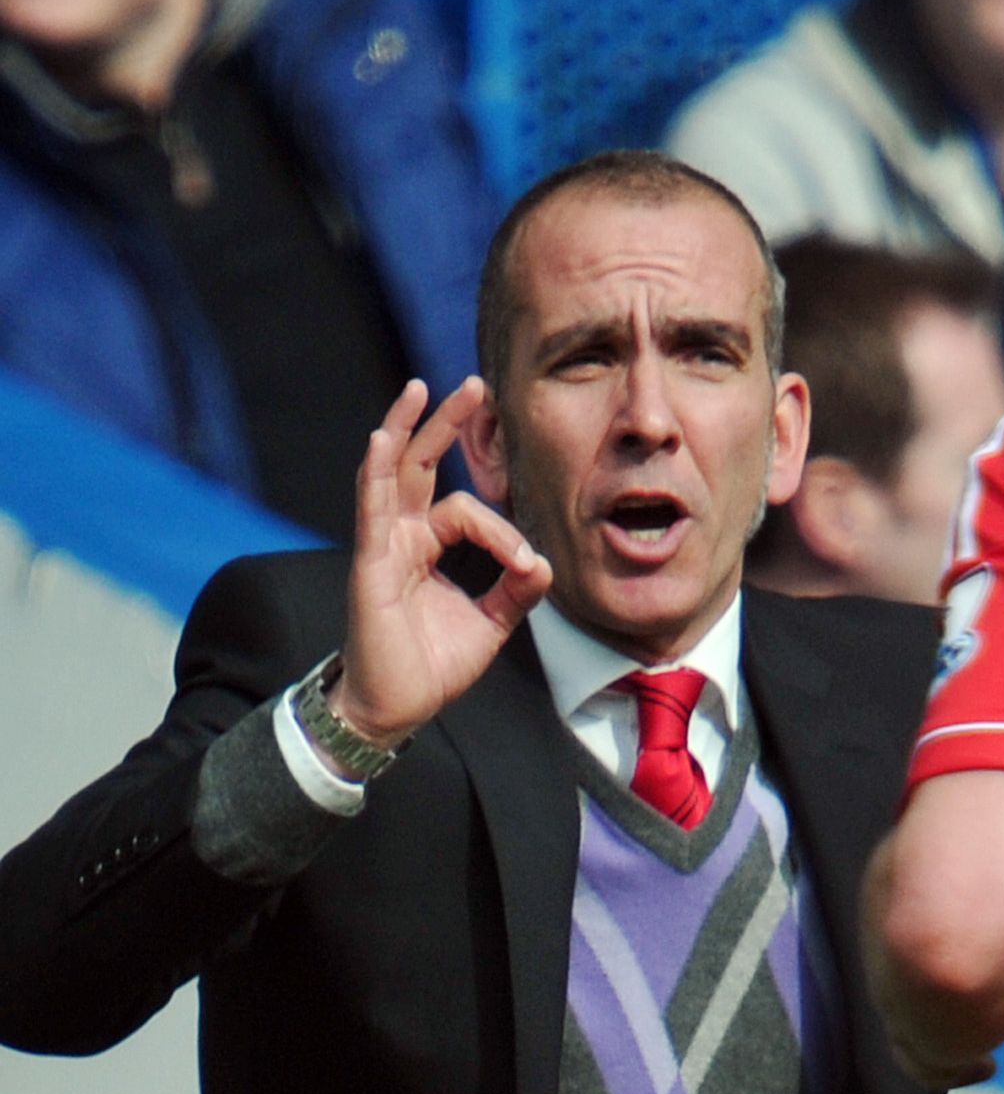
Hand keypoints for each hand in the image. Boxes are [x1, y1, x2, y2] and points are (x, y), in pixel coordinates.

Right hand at [330, 378, 552, 745]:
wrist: (395, 708)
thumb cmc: (432, 665)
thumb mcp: (490, 623)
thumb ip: (516, 590)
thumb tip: (545, 562)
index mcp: (428, 546)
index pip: (468, 511)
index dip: (504, 533)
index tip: (528, 567)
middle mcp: (402, 537)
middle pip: (421, 465)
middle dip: (446, 424)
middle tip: (473, 385)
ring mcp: (382, 546)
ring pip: (394, 474)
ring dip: (409, 429)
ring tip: (422, 389)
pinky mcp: (370, 564)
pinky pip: (372, 509)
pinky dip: (376, 472)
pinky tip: (383, 438)